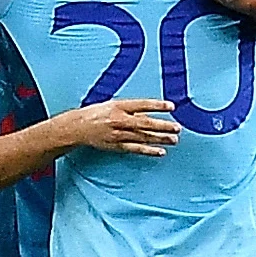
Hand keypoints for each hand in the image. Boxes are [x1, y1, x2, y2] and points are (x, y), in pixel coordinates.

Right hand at [61, 98, 180, 156]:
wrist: (78, 127)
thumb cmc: (96, 113)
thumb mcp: (112, 105)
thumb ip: (130, 109)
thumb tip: (150, 113)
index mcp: (118, 106)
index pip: (142, 105)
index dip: (157, 105)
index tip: (172, 106)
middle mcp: (119, 120)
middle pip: (145, 123)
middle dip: (163, 126)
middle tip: (177, 128)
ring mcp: (118, 134)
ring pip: (143, 137)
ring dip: (160, 139)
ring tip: (174, 140)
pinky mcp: (117, 146)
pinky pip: (136, 149)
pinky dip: (149, 151)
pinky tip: (161, 152)